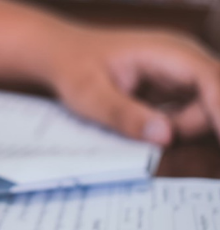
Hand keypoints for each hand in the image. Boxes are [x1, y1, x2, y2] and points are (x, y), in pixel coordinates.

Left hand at [49, 28, 219, 144]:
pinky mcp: (177, 89)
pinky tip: (139, 120)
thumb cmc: (74, 69)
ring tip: (131, 119)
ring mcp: (183, 75)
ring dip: (175, 128)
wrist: (64, 56)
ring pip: (203, 112)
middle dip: (187, 125)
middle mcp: (184, 60)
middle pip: (214, 100)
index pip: (213, 80)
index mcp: (169, 52)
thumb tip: (165, 137)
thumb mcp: (90, 97)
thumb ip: (125, 116)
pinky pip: (188, 115)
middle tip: (144, 130)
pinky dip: (168, 127)